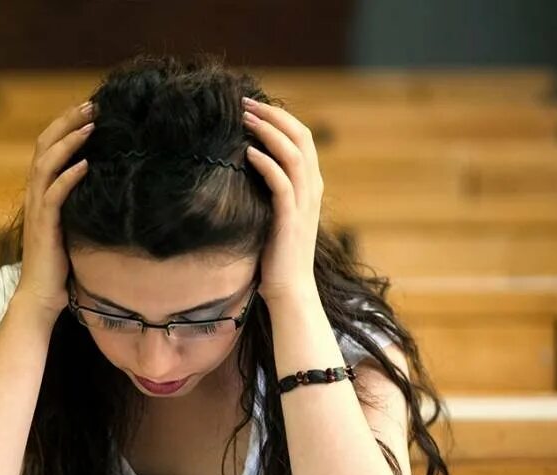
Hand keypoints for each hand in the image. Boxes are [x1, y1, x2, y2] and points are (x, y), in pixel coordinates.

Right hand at [14, 102, 94, 313]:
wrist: (41, 296)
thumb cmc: (60, 264)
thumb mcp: (72, 224)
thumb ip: (80, 202)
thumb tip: (106, 182)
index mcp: (41, 192)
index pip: (49, 148)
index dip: (66, 125)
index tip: (91, 108)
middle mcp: (35, 196)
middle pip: (45, 146)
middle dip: (68, 122)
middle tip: (93, 104)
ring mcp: (38, 210)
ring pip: (46, 164)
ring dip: (69, 142)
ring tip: (91, 125)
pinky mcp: (45, 227)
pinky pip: (53, 196)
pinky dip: (68, 177)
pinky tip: (85, 165)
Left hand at [242, 97, 324, 300]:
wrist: (290, 288)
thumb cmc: (278, 253)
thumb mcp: (276, 214)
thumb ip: (272, 189)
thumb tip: (248, 165)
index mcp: (311, 185)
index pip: (302, 137)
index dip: (280, 117)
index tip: (253, 106)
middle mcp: (312, 189)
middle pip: (301, 137)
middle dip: (274, 115)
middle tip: (246, 103)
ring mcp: (303, 203)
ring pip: (293, 154)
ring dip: (268, 132)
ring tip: (244, 119)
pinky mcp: (290, 219)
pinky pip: (281, 182)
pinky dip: (266, 163)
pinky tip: (248, 153)